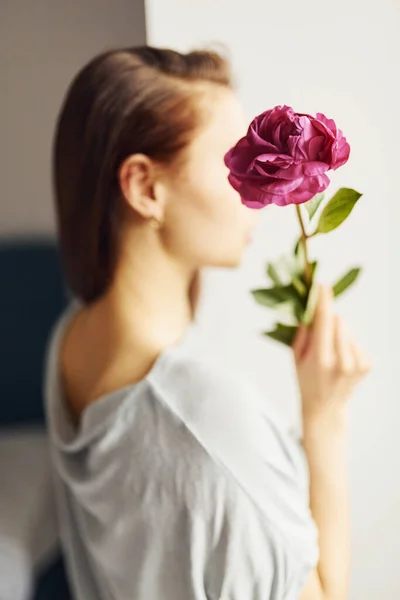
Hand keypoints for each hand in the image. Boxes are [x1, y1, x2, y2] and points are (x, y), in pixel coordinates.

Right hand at [292, 284, 371, 421]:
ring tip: (329, 352)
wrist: (326, 408)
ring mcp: (357, 364)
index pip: (325, 321)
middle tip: (319, 334)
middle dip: (328, 320)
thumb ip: (302, 333)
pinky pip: (355, 340)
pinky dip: (347, 343)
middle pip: (339, 321)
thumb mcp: (296, 357)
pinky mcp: (367, 364)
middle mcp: (343, 361)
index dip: (324, 301)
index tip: (322, 285)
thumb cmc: (306, 380)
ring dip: (338, 333)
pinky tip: (340, 359)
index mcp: (321, 359)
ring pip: (347, 329)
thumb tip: (311, 308)